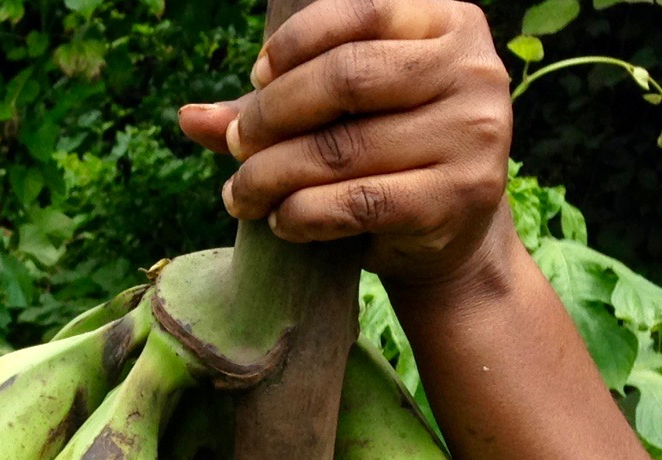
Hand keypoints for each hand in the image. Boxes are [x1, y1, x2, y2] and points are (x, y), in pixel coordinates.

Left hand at [177, 0, 512, 287]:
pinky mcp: (459, 197)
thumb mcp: (339, 114)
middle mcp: (473, 71)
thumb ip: (272, 104)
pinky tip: (280, 220)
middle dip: (271, 114)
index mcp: (448, 23)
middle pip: (346, 77)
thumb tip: (187, 117)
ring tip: (240, 194)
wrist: (448, 235)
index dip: (293, 46)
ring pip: (343, 148)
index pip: (358, 13)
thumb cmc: (384, 155)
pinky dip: (302, 214)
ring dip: (270, 176)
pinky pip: (357, 202)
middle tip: (238, 145)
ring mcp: (474, 134)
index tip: (256, 80)